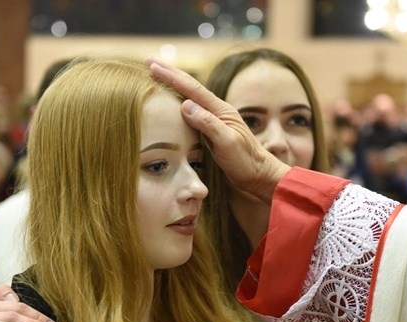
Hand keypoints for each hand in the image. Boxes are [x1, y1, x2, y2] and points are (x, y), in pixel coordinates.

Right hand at [146, 57, 290, 204]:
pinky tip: (172, 102)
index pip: (192, 89)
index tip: (152, 67)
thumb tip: (185, 105)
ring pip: (189, 97)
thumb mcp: (227, 143)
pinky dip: (178, 101)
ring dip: (172, 84)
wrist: (259, 175)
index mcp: (221, 110)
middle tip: (148, 61)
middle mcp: (217, 111)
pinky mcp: (211, 131)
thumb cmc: (245, 162)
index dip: (171, 77)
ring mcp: (214, 120)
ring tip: (156, 75)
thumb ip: (208, 124)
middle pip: (190, 87)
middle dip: (169, 73)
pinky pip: (190, 111)